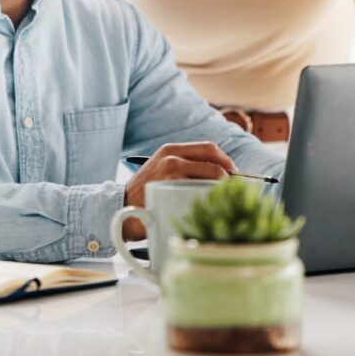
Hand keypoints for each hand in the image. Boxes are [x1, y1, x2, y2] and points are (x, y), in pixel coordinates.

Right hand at [121, 142, 235, 240]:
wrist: (119, 207)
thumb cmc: (145, 193)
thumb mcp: (162, 170)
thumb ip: (184, 166)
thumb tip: (219, 174)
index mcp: (171, 149)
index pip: (209, 148)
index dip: (226, 160)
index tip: (234, 173)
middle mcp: (172, 156)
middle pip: (213, 160)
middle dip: (230, 174)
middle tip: (235, 187)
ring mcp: (171, 171)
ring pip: (210, 176)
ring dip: (223, 188)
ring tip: (226, 199)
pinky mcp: (170, 187)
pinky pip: (200, 191)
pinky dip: (211, 199)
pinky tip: (212, 207)